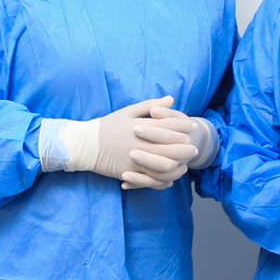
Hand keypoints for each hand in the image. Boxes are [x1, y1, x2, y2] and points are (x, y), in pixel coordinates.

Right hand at [54, 97, 200, 188]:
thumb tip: (171, 99)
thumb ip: (150, 105)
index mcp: (141, 124)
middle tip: (194, 148)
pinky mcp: (129, 171)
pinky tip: (170, 177)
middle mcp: (140, 141)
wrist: (85, 144)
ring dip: (178, 166)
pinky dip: (164, 179)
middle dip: (186, 148)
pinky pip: (151, 178)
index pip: (169, 124)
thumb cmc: (107, 126)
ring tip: (185, 165)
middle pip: (171, 146)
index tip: (193, 127)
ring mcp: (135, 158)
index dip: (184, 125)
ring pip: (164, 165)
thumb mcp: (127, 111)